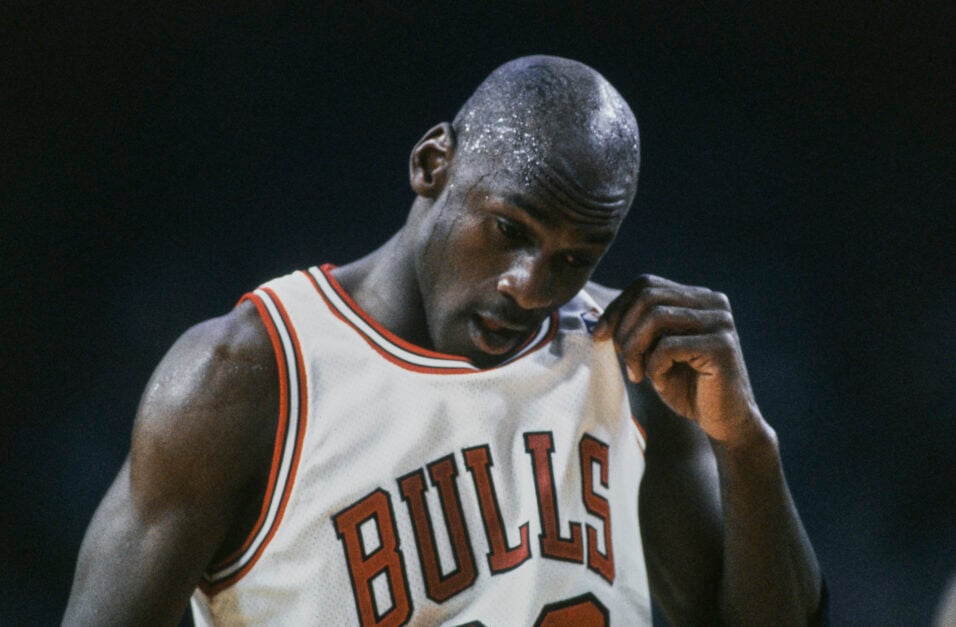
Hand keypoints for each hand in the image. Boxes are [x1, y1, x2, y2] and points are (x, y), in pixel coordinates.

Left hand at [594, 274, 762, 443]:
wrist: (723, 422)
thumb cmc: (687, 388)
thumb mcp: (656, 352)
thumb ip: (640, 329)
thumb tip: (603, 318)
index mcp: (698, 298)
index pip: (646, 284)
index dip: (617, 308)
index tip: (599, 335)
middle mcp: (713, 303)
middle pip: (649, 296)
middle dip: (624, 328)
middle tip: (621, 358)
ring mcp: (720, 322)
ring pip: (656, 317)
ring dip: (635, 347)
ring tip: (636, 373)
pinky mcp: (721, 347)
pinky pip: (669, 346)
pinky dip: (654, 365)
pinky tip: (659, 382)